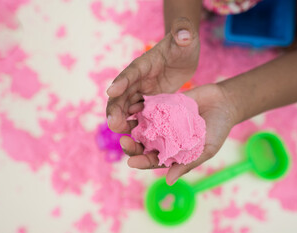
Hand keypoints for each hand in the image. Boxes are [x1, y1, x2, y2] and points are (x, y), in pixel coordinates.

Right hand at [106, 17, 199, 133]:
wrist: (183, 53)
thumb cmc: (184, 42)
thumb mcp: (186, 37)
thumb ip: (183, 33)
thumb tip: (183, 35)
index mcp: (144, 63)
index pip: (130, 72)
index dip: (120, 82)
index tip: (110, 92)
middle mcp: (138, 78)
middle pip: (121, 94)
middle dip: (115, 109)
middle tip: (114, 125)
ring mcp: (142, 90)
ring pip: (125, 106)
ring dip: (122, 120)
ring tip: (123, 135)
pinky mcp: (149, 99)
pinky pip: (138, 113)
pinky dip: (135, 123)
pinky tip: (137, 136)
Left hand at [120, 84, 237, 184]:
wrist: (224, 103)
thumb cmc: (218, 130)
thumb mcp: (206, 150)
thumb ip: (187, 163)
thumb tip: (168, 181)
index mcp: (171, 152)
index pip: (152, 160)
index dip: (142, 162)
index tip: (132, 163)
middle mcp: (162, 138)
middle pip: (142, 144)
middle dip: (132, 146)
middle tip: (123, 142)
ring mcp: (161, 121)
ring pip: (141, 126)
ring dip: (131, 126)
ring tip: (124, 124)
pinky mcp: (161, 105)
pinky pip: (147, 107)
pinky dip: (139, 108)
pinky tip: (132, 107)